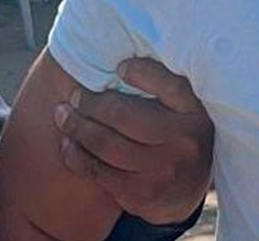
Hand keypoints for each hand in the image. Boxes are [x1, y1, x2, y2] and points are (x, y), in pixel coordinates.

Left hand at [53, 59, 213, 225]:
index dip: (141, 72)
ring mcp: (161, 172)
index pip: (170, 86)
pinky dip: (76, 155)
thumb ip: (165, 86)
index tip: (119, 67)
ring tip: (63, 115)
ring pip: (106, 144)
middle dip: (92, 103)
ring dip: (77, 127)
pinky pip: (98, 171)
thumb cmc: (178, 137)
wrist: (186, 192)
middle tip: (76, 96)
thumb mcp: (186, 110)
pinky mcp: (140, 194)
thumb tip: (122, 64)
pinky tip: (68, 143)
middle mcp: (183, 143)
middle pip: (125, 115)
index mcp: (196, 115)